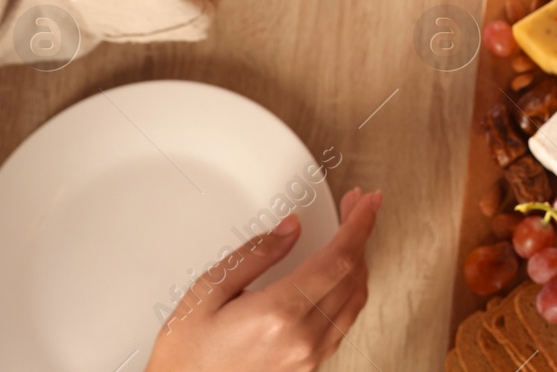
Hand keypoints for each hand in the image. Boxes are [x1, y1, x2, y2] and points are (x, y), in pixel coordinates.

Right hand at [145, 188, 381, 371]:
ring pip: (356, 299)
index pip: (339, 258)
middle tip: (356, 207)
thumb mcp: (209, 290)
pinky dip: (350, 289)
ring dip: (359, 261)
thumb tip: (291, 227)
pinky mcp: (309, 367)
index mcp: (279, 314)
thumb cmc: (186, 351)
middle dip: (360, 234)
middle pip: (354, 275)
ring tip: (349, 235)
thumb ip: (256, 254)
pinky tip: (339, 272)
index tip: (369, 201)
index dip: (360, 223)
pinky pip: (344, 322)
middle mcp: (303, 339)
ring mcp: (309, 357)